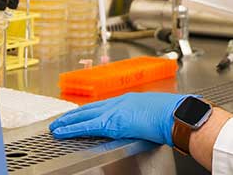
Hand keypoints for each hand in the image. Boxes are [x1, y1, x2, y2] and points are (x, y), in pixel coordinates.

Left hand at [50, 92, 187, 144]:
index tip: (80, 114)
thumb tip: (144, 122)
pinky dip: (72, 129)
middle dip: (74, 114)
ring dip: (68, 121)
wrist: (176, 114)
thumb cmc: (172, 114)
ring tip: (56, 126)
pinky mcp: (112, 123)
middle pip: (90, 108)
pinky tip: (62, 132)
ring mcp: (114, 111)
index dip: (89, 110)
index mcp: (129, 100)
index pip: (103, 105)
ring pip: (84, 115)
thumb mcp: (154, 111)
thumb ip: (143, 115)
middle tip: (61, 119)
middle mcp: (119, 102)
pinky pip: (86, 126)